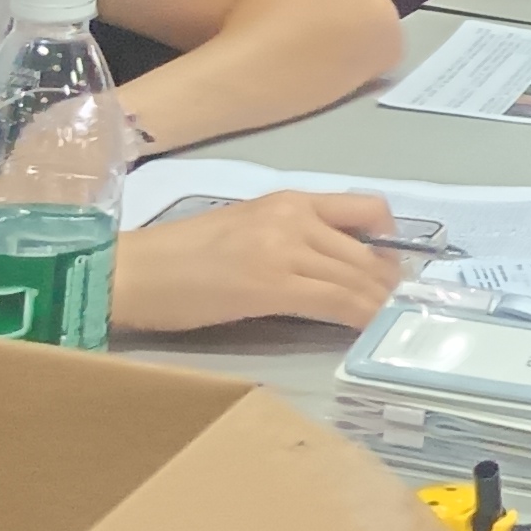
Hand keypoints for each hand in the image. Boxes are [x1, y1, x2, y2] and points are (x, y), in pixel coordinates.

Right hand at [109, 188, 395, 334]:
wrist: (131, 271)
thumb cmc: (179, 258)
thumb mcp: (247, 229)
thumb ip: (292, 237)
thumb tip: (335, 265)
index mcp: (289, 200)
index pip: (367, 207)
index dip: (391, 241)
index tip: (392, 269)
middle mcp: (294, 217)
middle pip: (368, 250)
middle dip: (390, 282)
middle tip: (399, 307)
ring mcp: (284, 249)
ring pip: (357, 278)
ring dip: (379, 304)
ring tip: (388, 323)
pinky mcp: (271, 285)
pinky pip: (335, 302)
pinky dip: (358, 317)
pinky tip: (364, 330)